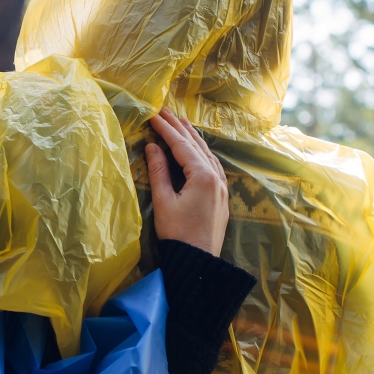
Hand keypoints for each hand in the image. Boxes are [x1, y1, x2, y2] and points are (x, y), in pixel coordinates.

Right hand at [145, 108, 228, 256]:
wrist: (198, 262)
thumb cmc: (177, 233)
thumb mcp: (164, 201)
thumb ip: (158, 171)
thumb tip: (152, 147)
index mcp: (203, 176)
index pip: (181, 145)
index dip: (166, 129)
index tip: (153, 115)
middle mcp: (216, 177)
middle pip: (196, 145)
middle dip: (180, 128)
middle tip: (165, 112)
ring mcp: (222, 186)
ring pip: (207, 154)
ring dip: (192, 138)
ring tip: (180, 123)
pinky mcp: (221, 195)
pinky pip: (212, 165)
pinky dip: (201, 152)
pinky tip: (195, 149)